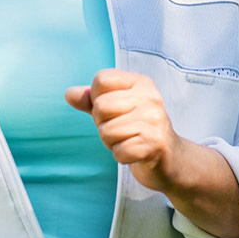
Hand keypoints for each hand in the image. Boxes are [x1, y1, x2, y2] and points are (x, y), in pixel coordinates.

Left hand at [64, 68, 180, 193]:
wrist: (170, 158)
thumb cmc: (137, 129)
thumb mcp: (114, 108)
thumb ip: (90, 100)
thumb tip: (69, 94)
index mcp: (140, 83)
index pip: (101, 79)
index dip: (97, 98)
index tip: (113, 109)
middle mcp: (150, 98)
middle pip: (100, 107)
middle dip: (102, 124)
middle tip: (120, 128)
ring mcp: (155, 121)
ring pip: (106, 132)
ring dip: (111, 142)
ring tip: (128, 140)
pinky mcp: (155, 145)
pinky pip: (119, 152)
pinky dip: (121, 156)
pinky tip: (134, 152)